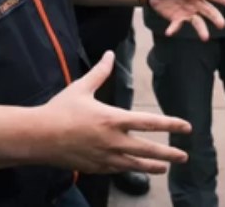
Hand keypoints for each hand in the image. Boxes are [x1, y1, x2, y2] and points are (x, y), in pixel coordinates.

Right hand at [39, 52, 191, 173]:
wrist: (38, 137)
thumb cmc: (60, 110)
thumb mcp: (81, 88)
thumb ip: (100, 72)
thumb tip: (109, 54)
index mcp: (113, 119)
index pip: (149, 123)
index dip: (171, 125)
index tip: (186, 127)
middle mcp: (113, 141)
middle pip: (148, 150)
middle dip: (168, 154)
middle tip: (184, 157)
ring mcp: (104, 157)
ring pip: (135, 165)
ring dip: (152, 166)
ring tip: (165, 168)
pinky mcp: (94, 168)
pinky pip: (117, 170)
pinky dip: (129, 170)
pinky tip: (135, 169)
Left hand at [149, 0, 224, 39]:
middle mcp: (195, 1)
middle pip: (208, 10)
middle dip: (215, 17)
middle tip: (221, 24)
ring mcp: (188, 11)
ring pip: (198, 21)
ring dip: (202, 29)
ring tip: (205, 38)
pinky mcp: (178, 19)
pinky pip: (178, 25)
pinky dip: (174, 29)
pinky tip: (169, 32)